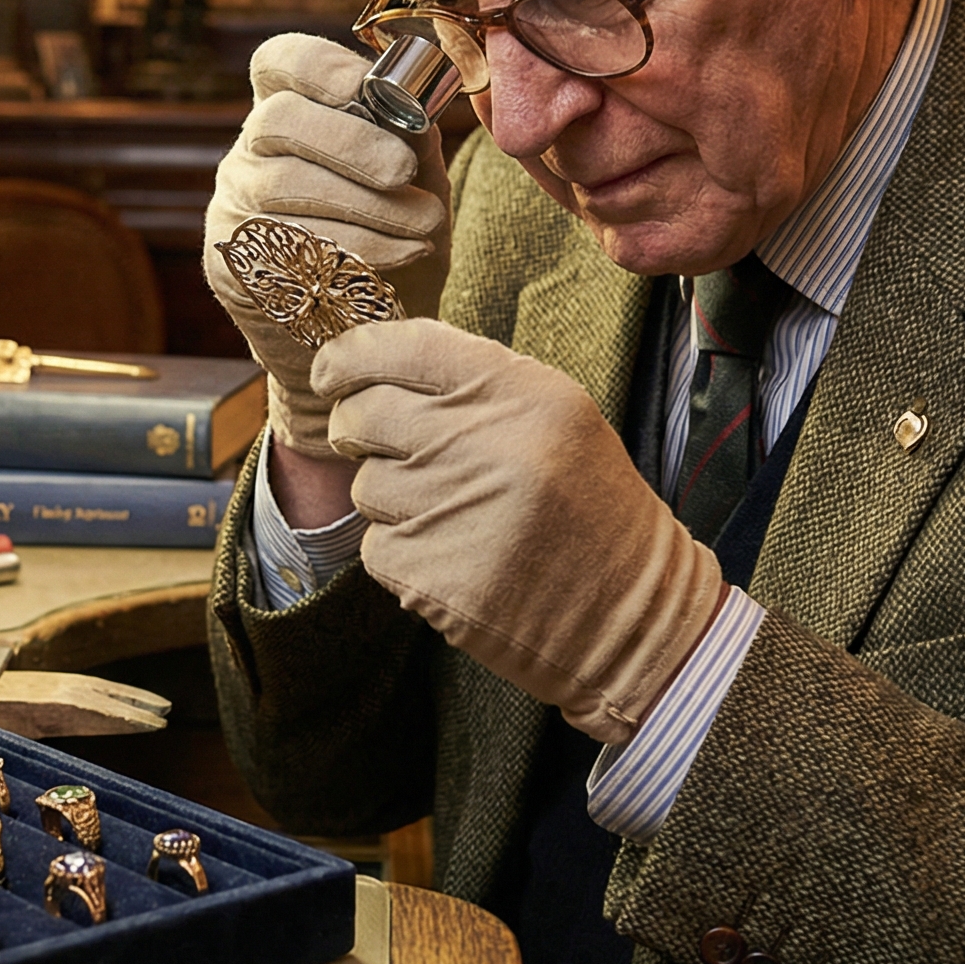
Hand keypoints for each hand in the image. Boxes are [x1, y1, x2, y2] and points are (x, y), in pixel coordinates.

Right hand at [204, 34, 449, 460]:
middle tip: (403, 171)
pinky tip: (403, 255)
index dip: (315, 65)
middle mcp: (252, 151)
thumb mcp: (415, 178)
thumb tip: (417, 103)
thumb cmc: (392, 235)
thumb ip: (412, 136)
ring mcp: (234, 204)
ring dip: (364, 205)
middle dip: (349, 144)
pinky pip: (284, 245)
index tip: (360, 86)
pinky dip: (354, 250)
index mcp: (292, 111)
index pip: (279, 63)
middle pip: (278, 121)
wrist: (365, 328)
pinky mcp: (233, 260)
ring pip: (283, 187)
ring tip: (425, 223)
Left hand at [315, 319, 728, 744]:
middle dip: (356, 428)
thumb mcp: (555, 418)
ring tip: (451, 513)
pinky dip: (401, 553)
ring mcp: (455, 512)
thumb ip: (473, 384)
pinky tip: (454, 556)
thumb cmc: (587, 507)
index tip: (332, 372)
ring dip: (390, 498)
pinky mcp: (432, 576)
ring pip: (365, 485)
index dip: (349, 356)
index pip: (401, 346)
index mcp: (521, 392)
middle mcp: (485, 443)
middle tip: (381, 446)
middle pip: (363, 415)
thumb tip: (373, 363)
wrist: (632, 617)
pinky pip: (376, 547)